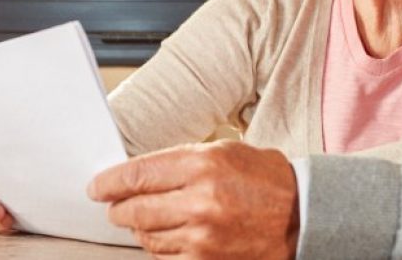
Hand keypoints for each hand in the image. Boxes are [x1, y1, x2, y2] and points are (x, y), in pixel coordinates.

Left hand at [88, 140, 297, 258]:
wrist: (302, 218)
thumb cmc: (266, 181)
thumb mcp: (227, 152)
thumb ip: (181, 160)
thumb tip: (139, 173)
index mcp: (203, 165)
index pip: (137, 175)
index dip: (110, 182)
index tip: (99, 187)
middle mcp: (200, 201)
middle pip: (134, 208)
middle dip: (119, 207)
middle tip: (117, 205)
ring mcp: (202, 236)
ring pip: (145, 236)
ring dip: (140, 227)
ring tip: (149, 218)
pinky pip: (164, 256)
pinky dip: (160, 246)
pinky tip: (172, 235)